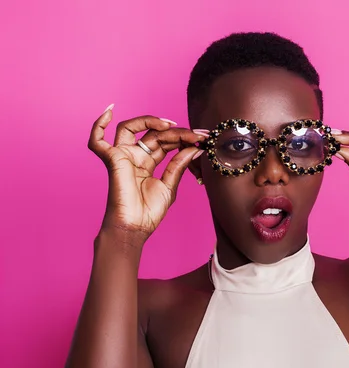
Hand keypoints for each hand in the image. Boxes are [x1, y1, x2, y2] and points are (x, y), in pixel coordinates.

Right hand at [88, 106, 207, 242]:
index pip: (166, 141)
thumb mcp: (170, 185)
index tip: (203, 138)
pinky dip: (98, 125)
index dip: (184, 137)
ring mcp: (123, 156)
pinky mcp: (112, 160)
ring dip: (152, 121)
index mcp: (148, 162)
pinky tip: (109, 112)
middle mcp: (135, 156)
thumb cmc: (149, 212)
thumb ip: (179, 164)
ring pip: (133, 127)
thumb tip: (195, 147)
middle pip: (154, 133)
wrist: (135, 227)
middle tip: (197, 134)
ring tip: (172, 125)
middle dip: (177, 131)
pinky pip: (97, 140)